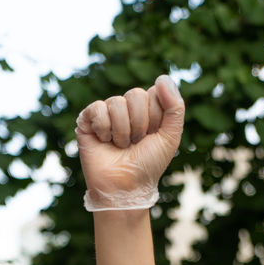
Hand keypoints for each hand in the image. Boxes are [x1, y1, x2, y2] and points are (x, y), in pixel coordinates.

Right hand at [75, 74, 184, 208]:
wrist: (125, 187)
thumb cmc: (148, 165)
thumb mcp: (170, 138)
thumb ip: (175, 108)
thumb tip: (162, 77)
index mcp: (147, 110)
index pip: (154, 93)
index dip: (155, 117)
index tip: (152, 136)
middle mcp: (127, 109)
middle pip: (135, 94)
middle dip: (139, 124)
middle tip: (135, 143)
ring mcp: (107, 113)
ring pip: (116, 103)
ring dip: (122, 131)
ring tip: (120, 146)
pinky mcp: (88, 120)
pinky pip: (97, 108)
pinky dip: (104, 129)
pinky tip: (104, 141)